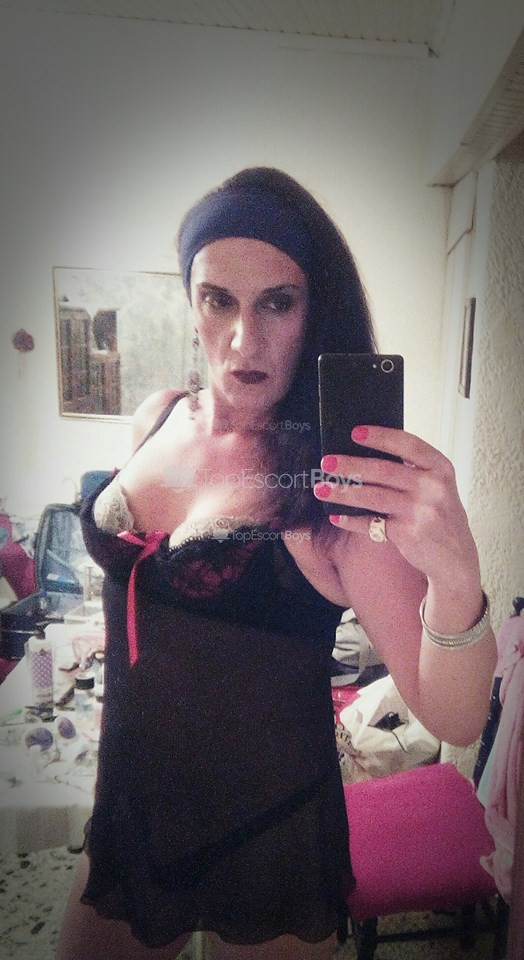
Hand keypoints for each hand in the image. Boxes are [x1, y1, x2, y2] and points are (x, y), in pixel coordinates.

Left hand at [313, 425, 479, 585]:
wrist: (456, 557)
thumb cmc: (440, 516)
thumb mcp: (437, 487)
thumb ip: (412, 471)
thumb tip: (366, 454)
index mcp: (440, 468)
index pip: (408, 444)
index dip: (380, 436)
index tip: (355, 432)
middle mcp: (433, 487)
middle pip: (383, 470)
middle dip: (350, 466)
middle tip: (326, 463)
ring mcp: (420, 511)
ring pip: (372, 496)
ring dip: (342, 492)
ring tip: (321, 489)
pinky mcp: (407, 533)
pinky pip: (371, 523)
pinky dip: (351, 520)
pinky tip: (336, 516)